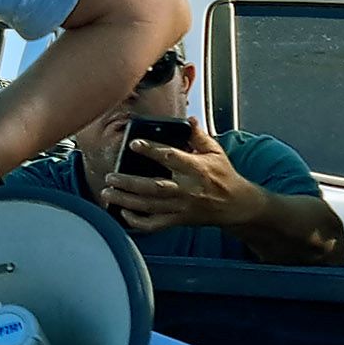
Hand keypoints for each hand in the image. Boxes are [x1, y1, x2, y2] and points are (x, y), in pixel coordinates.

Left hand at [100, 120, 260, 233]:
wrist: (236, 205)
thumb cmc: (223, 175)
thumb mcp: (215, 152)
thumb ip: (199, 136)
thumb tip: (189, 120)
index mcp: (196, 169)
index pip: (171, 158)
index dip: (151, 150)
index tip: (133, 143)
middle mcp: (186, 189)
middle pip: (153, 187)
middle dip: (129, 183)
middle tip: (110, 176)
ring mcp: (181, 207)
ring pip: (149, 207)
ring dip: (126, 201)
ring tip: (107, 193)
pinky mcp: (178, 220)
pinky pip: (155, 225)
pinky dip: (137, 222)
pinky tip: (123, 213)